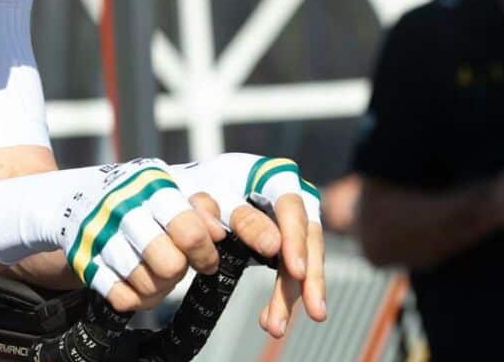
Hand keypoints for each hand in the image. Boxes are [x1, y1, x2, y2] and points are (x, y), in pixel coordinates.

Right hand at [0, 159, 218, 312]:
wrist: (65, 198)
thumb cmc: (129, 196)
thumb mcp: (163, 187)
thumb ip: (198, 206)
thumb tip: (219, 232)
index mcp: (150, 187)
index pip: (189, 230)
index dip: (205, 253)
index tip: (205, 258)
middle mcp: (123, 210)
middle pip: (171, 266)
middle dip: (178, 271)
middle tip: (174, 265)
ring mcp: (100, 237)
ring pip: (147, 286)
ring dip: (156, 286)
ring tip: (152, 272)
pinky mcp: (84, 261)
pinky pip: (121, 299)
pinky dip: (132, 297)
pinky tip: (132, 283)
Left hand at [170, 153, 325, 337]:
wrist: (190, 188)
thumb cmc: (199, 186)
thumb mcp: (211, 196)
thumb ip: (239, 217)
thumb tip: (274, 246)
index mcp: (271, 176)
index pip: (292, 205)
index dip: (296, 238)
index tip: (294, 270)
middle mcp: (289, 197)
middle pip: (307, 237)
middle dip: (308, 278)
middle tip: (314, 311)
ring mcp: (290, 221)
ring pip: (301, 259)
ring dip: (292, 295)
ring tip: (277, 326)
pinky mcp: (285, 243)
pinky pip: (289, 271)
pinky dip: (282, 296)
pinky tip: (271, 319)